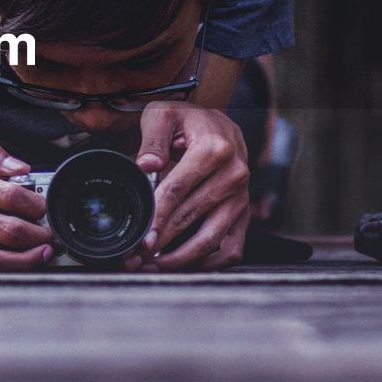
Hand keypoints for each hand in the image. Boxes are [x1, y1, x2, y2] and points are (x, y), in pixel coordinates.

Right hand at [0, 141, 51, 271]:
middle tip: (50, 233)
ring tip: (43, 254)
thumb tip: (22, 166)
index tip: (45, 207)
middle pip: (9, 229)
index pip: (10, 194)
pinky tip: (18, 268)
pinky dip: (4, 274)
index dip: (36, 203)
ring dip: (27, 260)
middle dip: (39, 234)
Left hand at [126, 102, 249, 271]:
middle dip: (162, 240)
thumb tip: (147, 165)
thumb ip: (153, 139)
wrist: (218, 125)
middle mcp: (234, 174)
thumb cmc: (187, 121)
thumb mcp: (163, 115)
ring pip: (212, 239)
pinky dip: (207, 264)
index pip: (179, 189)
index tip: (141, 236)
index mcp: (214, 149)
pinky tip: (181, 267)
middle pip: (192, 216)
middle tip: (136, 257)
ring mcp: (242, 197)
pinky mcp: (245, 214)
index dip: (158, 215)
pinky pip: (231, 249)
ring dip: (182, 259)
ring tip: (153, 266)